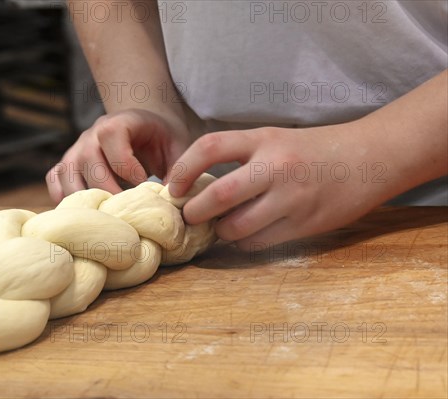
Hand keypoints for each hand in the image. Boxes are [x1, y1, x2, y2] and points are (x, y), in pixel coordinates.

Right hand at [46, 108, 189, 202]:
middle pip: (88, 163)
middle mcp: (90, 135)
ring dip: (85, 201)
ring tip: (107, 219)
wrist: (146, 126)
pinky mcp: (66, 166)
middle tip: (126, 213)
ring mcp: (75, 151)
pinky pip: (55, 181)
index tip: (145, 184)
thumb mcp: (178, 148)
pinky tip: (86, 214)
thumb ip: (179, 170)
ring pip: (67, 176)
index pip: (112, 139)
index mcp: (118, 122)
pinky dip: (64, 199)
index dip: (127, 166)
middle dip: (108, 192)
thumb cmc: (163, 139)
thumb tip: (174, 201)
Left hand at [167, 122, 396, 249]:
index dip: (184, 168)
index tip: (173, 187)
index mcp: (264, 139)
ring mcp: (292, 198)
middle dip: (196, 212)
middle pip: (220, 195)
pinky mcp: (305, 224)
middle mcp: (276, 166)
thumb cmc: (314, 149)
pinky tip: (245, 236)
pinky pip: (260, 242)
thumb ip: (242, 157)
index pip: (210, 147)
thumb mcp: (275, 138)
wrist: (368, 158)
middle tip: (189, 217)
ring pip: (238, 226)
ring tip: (221, 228)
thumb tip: (199, 185)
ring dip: (220, 232)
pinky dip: (244, 243)